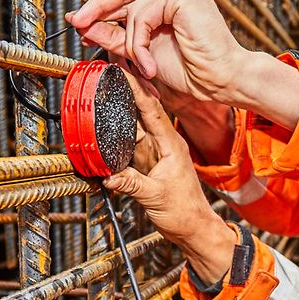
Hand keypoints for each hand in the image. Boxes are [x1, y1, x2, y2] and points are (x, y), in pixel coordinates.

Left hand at [66, 0, 263, 106]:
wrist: (220, 82)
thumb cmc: (192, 70)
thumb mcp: (142, 52)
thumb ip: (116, 36)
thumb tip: (84, 24)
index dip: (103, 5)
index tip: (79, 19)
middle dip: (98, 7)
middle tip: (77, 22)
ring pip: (134, 8)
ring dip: (131, 42)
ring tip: (144, 67)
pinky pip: (143, 13)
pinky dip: (139, 42)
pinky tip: (149, 64)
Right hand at [102, 74, 236, 283]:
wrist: (194, 228)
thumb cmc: (185, 212)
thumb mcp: (156, 198)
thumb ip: (132, 184)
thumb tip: (110, 176)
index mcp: (171, 145)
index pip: (152, 110)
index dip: (138, 88)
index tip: (124, 70)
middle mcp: (163, 145)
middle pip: (141, 112)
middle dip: (126, 92)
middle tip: (109, 75)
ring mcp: (154, 154)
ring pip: (133, 127)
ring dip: (120, 111)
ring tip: (104, 93)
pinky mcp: (147, 165)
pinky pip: (128, 145)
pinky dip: (116, 135)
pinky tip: (106, 126)